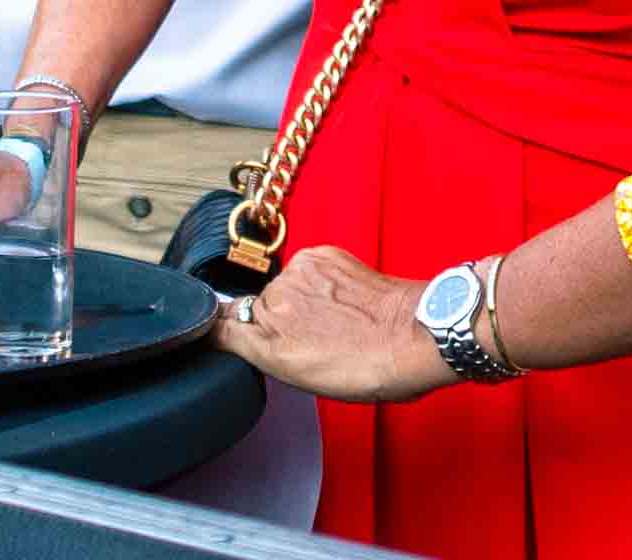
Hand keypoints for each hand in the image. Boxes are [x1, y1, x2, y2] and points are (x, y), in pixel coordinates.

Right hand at [211, 246, 452, 402]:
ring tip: (329, 317)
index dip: (227, 330)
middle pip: (256, 306)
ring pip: (282, 285)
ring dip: (297, 297)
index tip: (229, 333)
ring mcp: (298, 275)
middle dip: (275, 318)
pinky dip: (316, 279)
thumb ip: (263, 352)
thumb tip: (235, 335)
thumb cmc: (366, 368)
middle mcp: (275, 304)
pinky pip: (305, 268)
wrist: (411, 335)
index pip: (221, 327)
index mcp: (266, 343)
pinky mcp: (321, 255)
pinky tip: (339, 297)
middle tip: (307, 336)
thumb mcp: (301, 378)